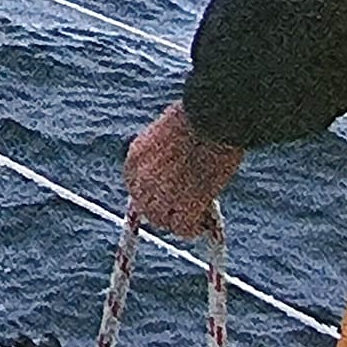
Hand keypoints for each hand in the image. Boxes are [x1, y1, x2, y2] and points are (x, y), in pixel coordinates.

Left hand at [124, 100, 243, 236]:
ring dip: (178, 221)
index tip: (167, 198)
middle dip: (163, 211)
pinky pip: (182, 227)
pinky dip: (192, 229)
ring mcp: (159, 192)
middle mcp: (142, 176)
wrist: (212, 119)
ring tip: (198, 219)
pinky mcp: (182, 204)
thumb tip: (180, 170)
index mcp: (137, 154)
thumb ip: (167, 154)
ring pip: (161, 220)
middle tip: (184, 212)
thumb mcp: (170, 132)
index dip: (152, 193)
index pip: (135, 184)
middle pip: (145, 207)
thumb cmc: (199, 117)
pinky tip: (204, 224)